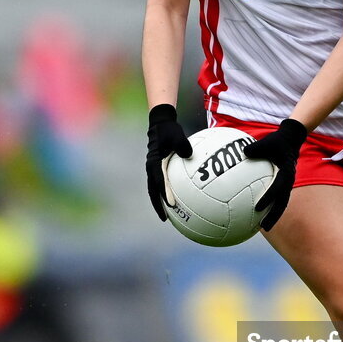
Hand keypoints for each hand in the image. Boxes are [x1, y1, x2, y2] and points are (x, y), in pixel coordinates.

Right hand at [146, 104, 192, 220]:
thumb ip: (183, 145)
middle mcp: (152, 168)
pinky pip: (161, 183)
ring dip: (160, 202)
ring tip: (168, 216)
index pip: (159, 182)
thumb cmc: (169, 129)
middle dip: (158, 206)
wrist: (160, 123)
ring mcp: (154, 169)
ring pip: (155, 189)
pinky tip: (177, 200)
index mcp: (154, 162)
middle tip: (165, 219)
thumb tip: (190, 155)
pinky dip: (166, 193)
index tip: (172, 205)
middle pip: (153, 191)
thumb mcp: (177, 135)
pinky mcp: (158, 168)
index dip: (165, 194)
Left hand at [244, 118, 307, 229]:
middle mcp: (288, 182)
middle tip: (264, 228)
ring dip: (273, 216)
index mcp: (286, 173)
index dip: (268, 199)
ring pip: (281, 204)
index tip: (258, 208)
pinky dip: (270, 207)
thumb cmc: (277, 141)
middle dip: (274, 216)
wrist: (291, 140)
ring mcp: (287, 185)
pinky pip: (277, 198)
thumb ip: (256, 148)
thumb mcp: (268, 142)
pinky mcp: (283, 185)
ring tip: (262, 228)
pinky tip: (258, 214)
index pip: (277, 188)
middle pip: (282, 203)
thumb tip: (243, 152)